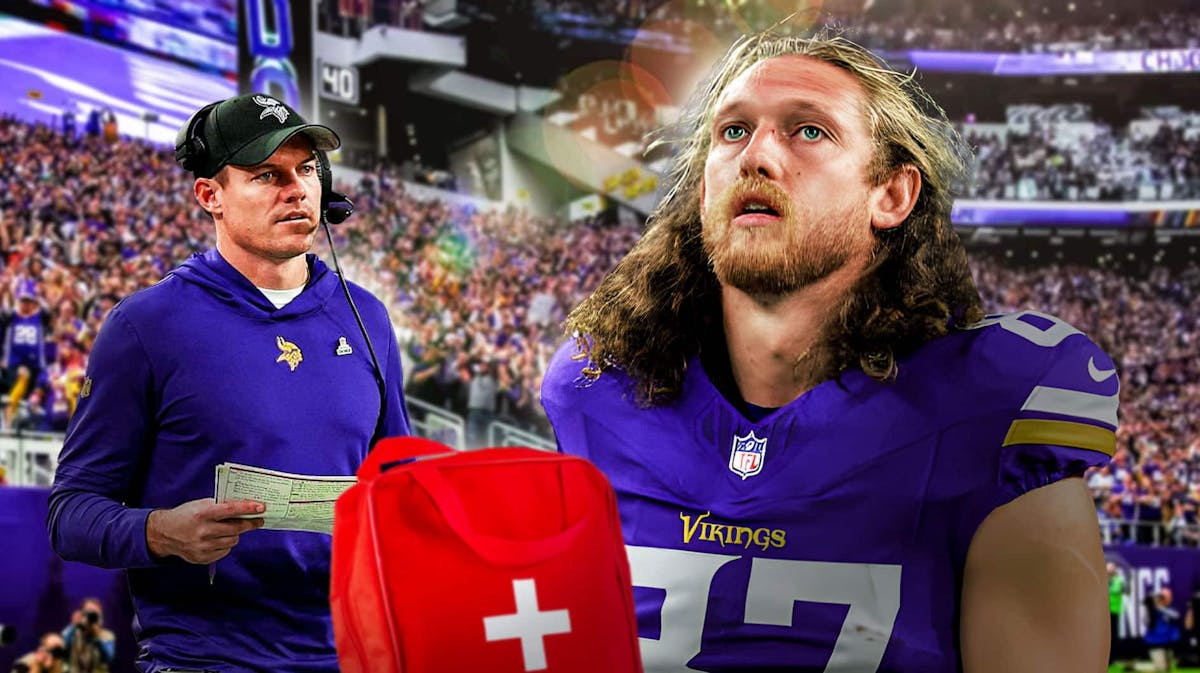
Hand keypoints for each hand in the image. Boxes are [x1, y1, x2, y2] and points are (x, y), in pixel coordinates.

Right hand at [146, 498, 265, 563]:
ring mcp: (203, 547)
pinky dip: (225, 545)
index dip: (248, 508)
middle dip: (250, 523)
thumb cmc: (185, 516)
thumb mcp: (200, 505)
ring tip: (231, 529)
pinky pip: (224, 551)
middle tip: (259, 519)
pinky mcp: (202, 558)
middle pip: (236, 528)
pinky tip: (218, 539)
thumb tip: (244, 507)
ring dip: (236, 534)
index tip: (261, 507)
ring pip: (233, 541)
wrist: (164, 534)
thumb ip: (220, 506)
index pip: (230, 510)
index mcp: (202, 514)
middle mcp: (203, 531)